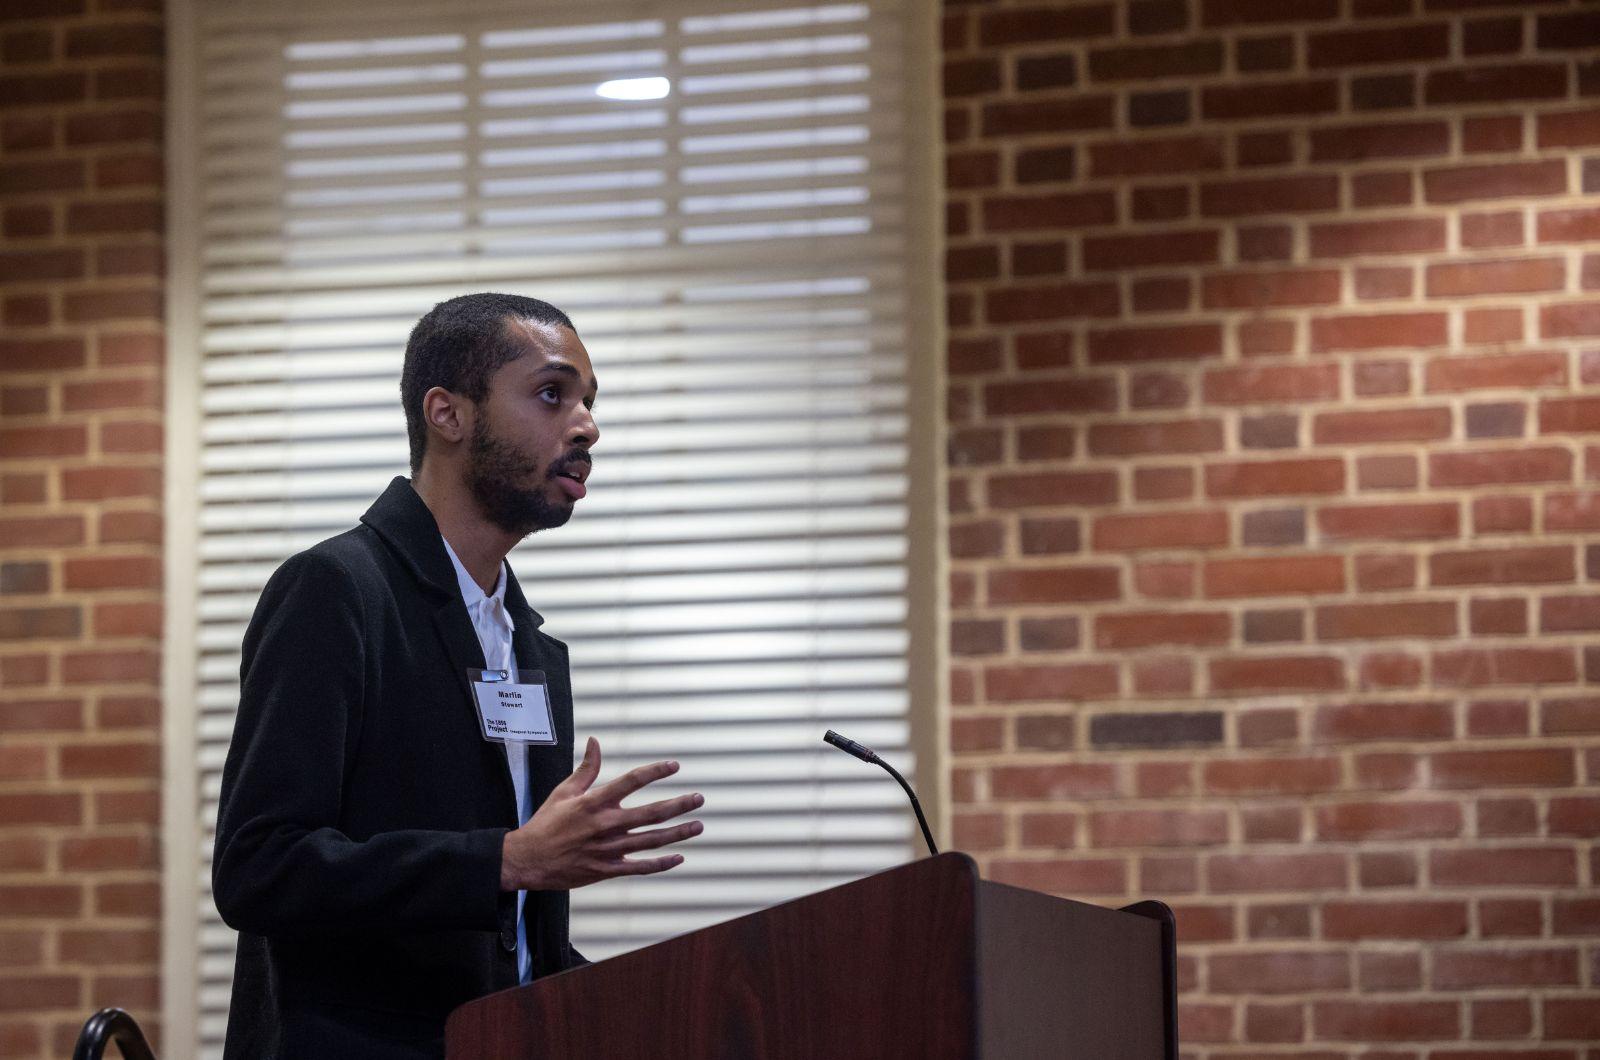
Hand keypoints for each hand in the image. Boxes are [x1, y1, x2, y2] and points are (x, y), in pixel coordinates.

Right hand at [500, 737, 702, 891]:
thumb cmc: (546, 823)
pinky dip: (661, 864)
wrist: (528, 859)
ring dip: (678, 833)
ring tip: (698, 825)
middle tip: (699, 799)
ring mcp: (609, 849)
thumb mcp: (564, 791)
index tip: (674, 765)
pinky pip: (640, 867)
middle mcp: (606, 825)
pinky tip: (678, 857)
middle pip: (651, 814)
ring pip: (651, 841)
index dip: (656, 771)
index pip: (632, 781)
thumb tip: (595, 741)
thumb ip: (587, 768)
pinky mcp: (607, 869)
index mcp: (595, 802)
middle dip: (679, 805)